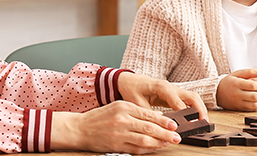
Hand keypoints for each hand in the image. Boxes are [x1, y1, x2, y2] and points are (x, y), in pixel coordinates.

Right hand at [51, 101, 180, 153]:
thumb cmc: (99, 117)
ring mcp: (119, 133)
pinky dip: (147, 150)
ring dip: (159, 143)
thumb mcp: (116, 107)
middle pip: (149, 127)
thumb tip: (156, 118)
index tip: (174, 125)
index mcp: (124, 107)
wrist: (79, 128)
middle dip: (165, 133)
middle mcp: (122, 119)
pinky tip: (155, 148)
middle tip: (177, 137)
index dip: (164, 121)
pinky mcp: (116, 145)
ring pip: (144, 140)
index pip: (148, 114)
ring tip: (168, 143)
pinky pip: (136, 149)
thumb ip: (135, 112)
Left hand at [116, 72, 207, 120]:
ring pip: (192, 98)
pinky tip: (196, 118)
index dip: (184, 112)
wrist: (127, 81)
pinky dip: (194, 108)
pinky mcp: (173, 95)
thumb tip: (160, 125)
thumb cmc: (131, 89)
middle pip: (191, 96)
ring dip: (199, 108)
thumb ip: (149, 114)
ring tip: (203, 122)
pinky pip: (187, 101)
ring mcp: (173, 90)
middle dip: (200, 109)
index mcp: (161, 87)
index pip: (177, 100)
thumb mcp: (137, 102)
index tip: (189, 123)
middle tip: (204, 121)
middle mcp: (170, 87)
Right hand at [215, 69, 256, 110]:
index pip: (252, 86)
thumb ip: (249, 72)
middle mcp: (237, 94)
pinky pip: (253, 109)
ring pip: (254, 105)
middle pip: (254, 96)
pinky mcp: (240, 108)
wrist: (217, 93)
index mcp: (236, 84)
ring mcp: (238, 103)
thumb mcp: (237, 73)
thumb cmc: (229, 82)